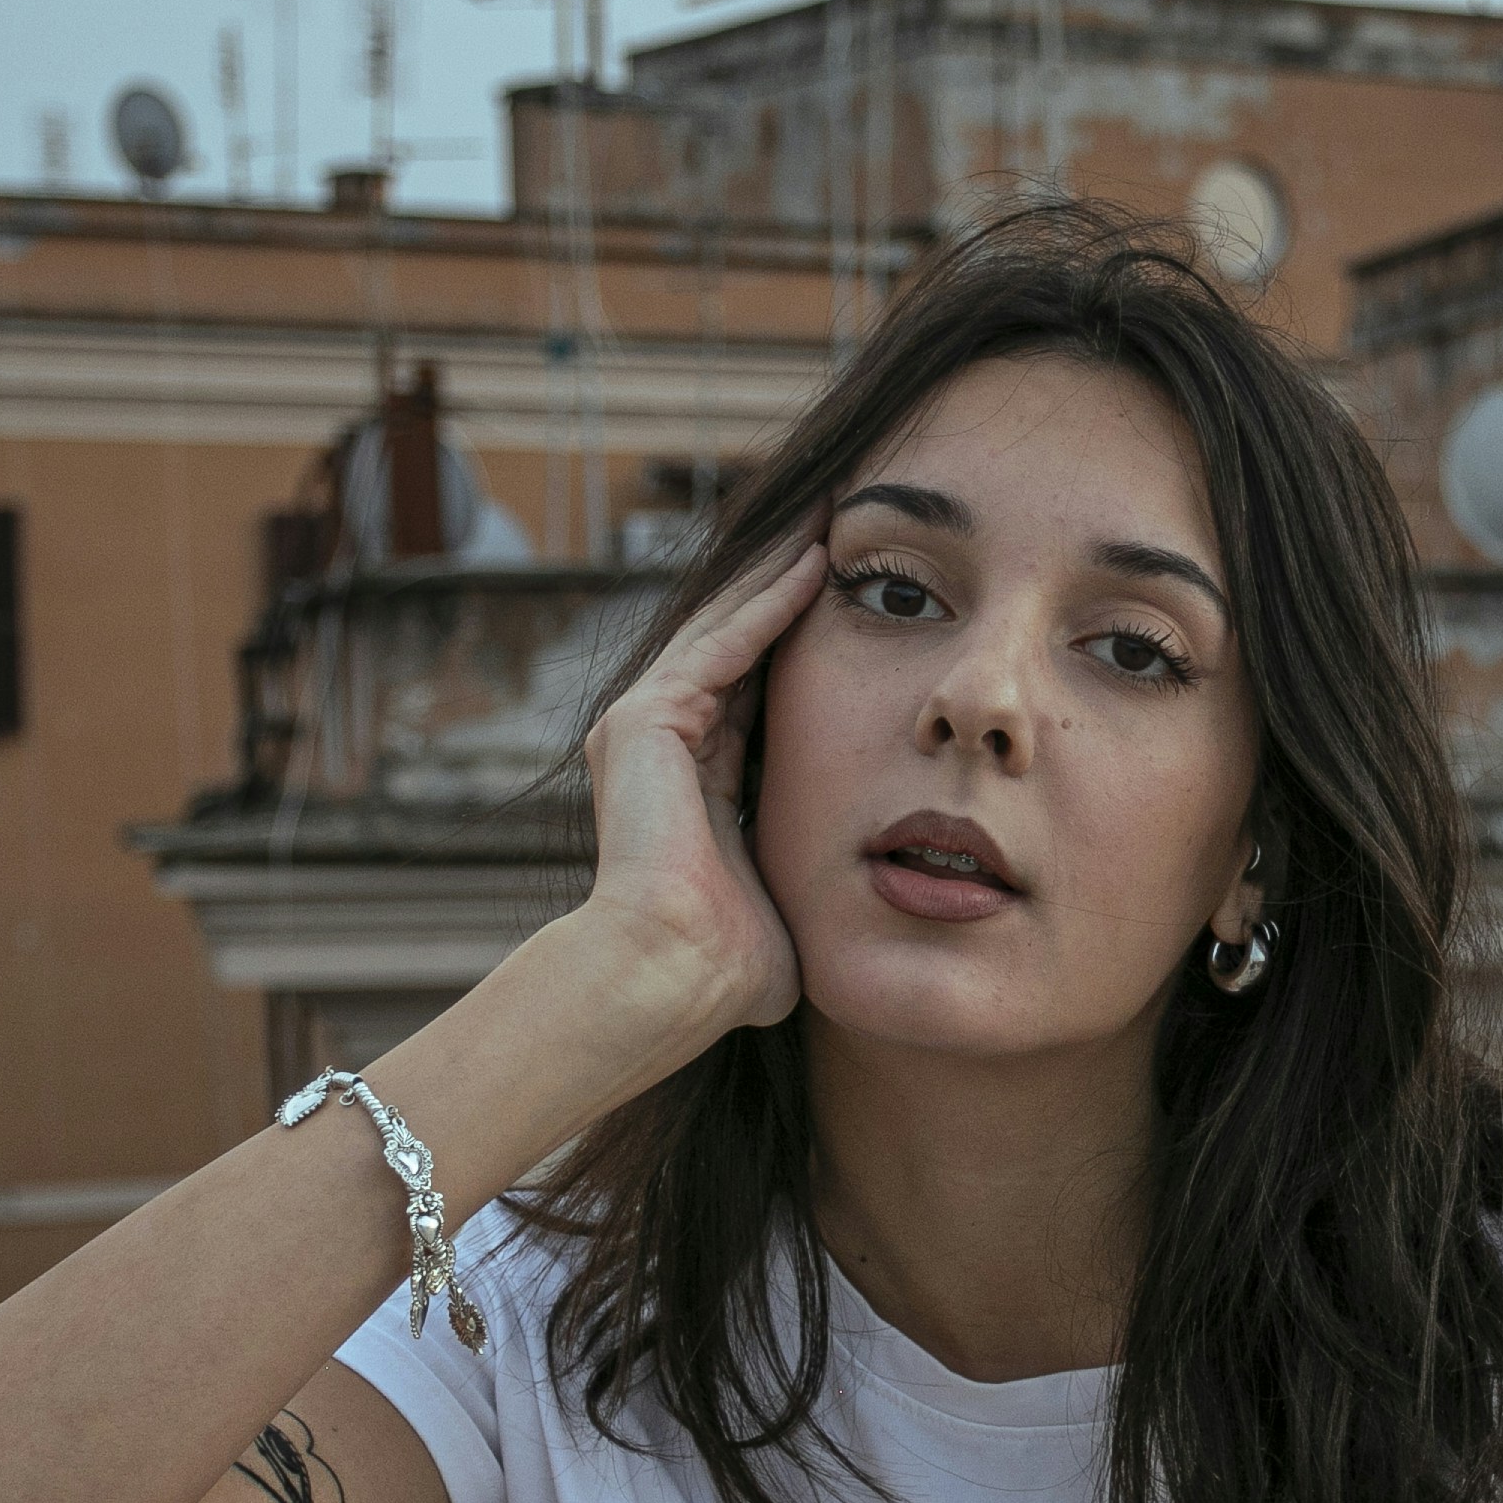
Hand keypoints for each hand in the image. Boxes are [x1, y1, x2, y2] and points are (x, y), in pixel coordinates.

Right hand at [564, 540, 820, 1063]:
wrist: (669, 978)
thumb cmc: (725, 971)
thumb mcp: (781, 909)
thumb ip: (801, 893)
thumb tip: (843, 923)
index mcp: (692, 786)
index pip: (757, 693)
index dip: (804, 645)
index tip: (859, 605)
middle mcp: (660, 746)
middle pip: (737, 644)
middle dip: (789, 587)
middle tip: (844, 531)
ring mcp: (643, 728)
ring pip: (726, 629)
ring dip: (781, 575)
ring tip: (833, 524)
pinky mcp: (645, 721)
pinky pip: (722, 645)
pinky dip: (769, 602)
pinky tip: (816, 564)